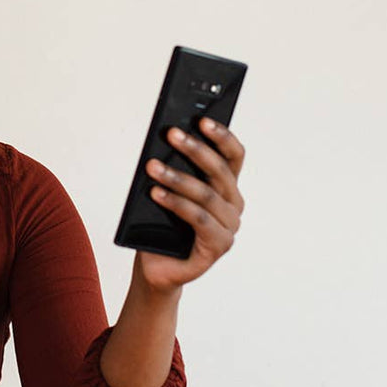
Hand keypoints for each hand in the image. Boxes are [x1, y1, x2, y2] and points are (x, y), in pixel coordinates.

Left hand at [135, 117, 245, 292]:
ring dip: (177, 177)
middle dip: (194, 149)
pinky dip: (176, 203)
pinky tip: (156, 193)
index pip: (233, 156)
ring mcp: (229, 227)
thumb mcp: (169, 190)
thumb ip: (175, 169)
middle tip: (171, 134)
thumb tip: (166, 141)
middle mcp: (234, 205)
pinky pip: (198, 218)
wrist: (156, 267)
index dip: (221, 136)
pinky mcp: (218, 246)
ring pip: (206, 194)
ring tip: (152, 167)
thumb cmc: (162, 225)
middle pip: (220, 171)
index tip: (202, 119)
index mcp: (227, 187)